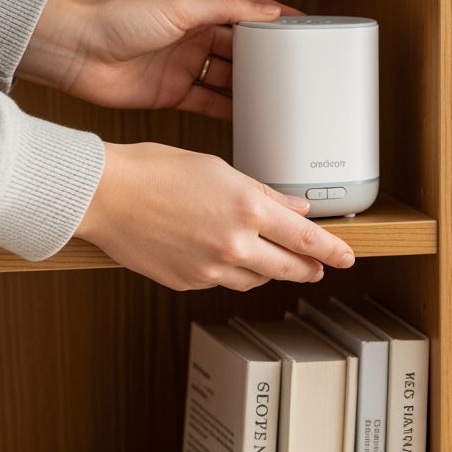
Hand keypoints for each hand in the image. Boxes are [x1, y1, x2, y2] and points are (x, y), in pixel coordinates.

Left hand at [16, 0, 301, 119]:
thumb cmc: (115, 18)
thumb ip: (227, 8)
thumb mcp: (179, 5)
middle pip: (242, 49)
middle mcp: (194, 35)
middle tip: (295, 73)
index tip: (305, 30)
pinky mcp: (172, 92)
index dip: (276, 21)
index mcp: (199, 6)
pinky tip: (248, 118)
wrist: (72, 52)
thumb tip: (268, 9)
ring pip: (228, 78)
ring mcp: (184, 65)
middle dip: (267, 60)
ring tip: (278, 99)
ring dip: (250, 88)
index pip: (248, 12)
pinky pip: (209, 103)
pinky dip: (228, 111)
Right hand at [75, 143, 355, 290]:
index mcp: (247, 209)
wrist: (104, 195)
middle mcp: (234, 244)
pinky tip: (230, 260)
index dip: (332, 250)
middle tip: (320, 267)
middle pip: (289, 267)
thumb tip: (294, 208)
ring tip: (275, 262)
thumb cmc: (154, 171)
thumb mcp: (218, 169)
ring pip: (257, 279)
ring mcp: (210, 268)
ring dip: (272, 272)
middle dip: (309, 268)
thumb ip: (263, 193)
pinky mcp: (187, 282)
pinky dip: (234, 273)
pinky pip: (223, 282)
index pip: (306, 238)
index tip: (347, 255)